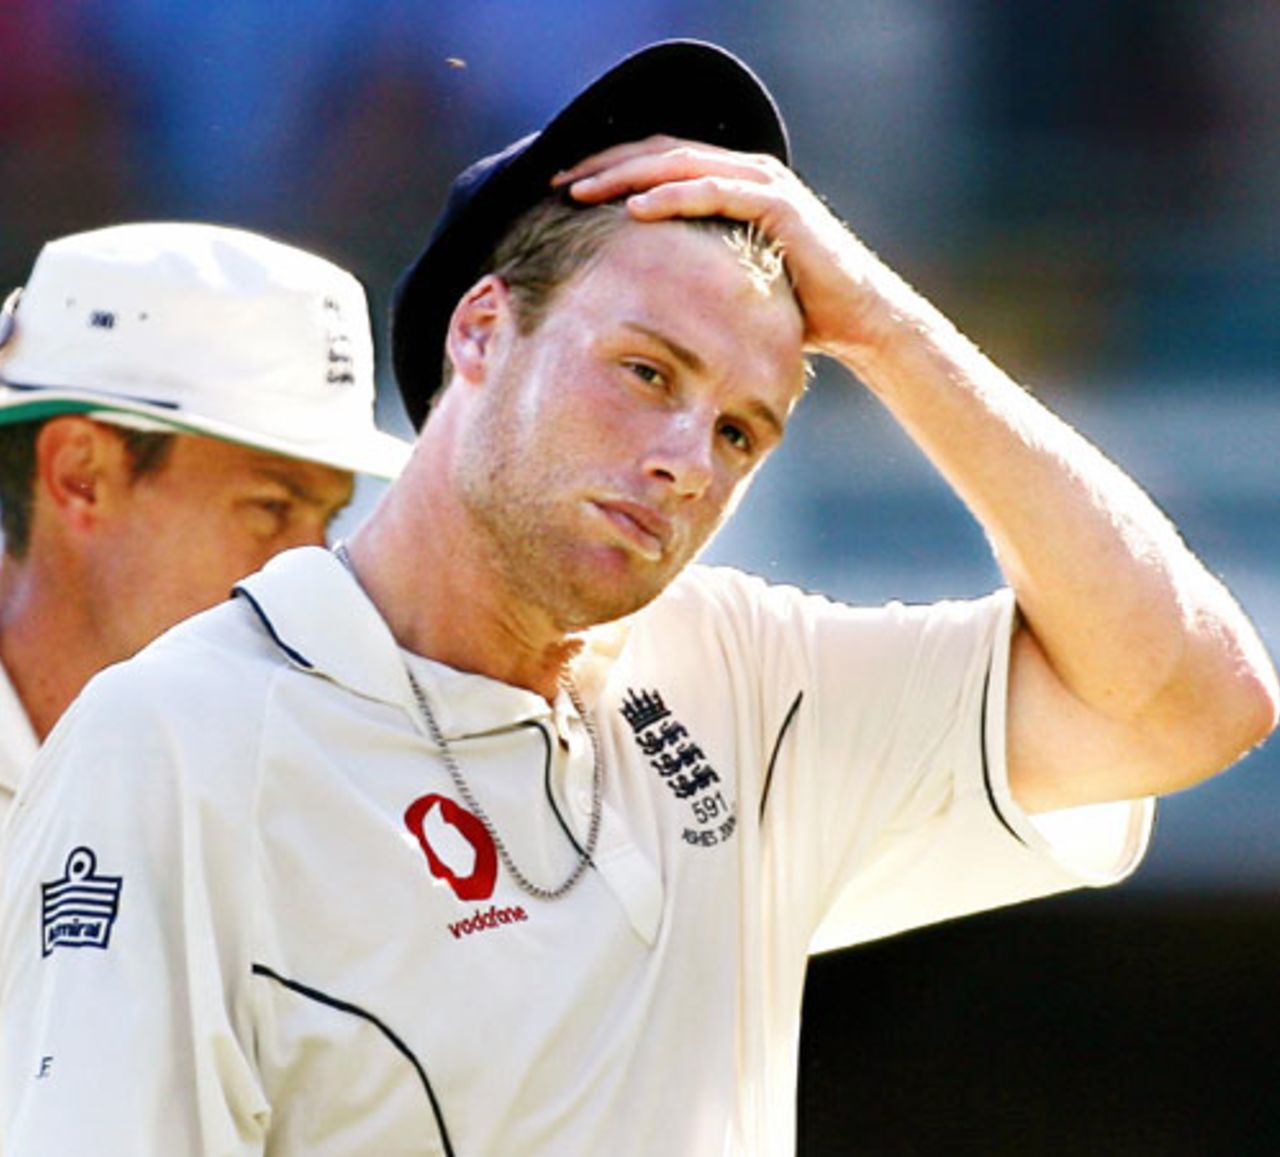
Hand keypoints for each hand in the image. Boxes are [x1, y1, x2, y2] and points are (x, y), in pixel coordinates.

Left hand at [554, 135, 912, 365]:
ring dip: (626, 175)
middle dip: (604, 165)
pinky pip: (716, 192)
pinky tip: (636, 209)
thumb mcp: (728, 282)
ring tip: (582, 191)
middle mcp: (743, 173)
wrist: (857, 320)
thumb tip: (640, 292)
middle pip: (659, 153)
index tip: (562, 190)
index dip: (609, 170)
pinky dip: (674, 196)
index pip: (656, 163)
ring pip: (680, 164)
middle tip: (556, 181)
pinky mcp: (778, 205)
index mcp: (728, 185)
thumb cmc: (791, 308)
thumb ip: (693, 269)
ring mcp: (762, 184)